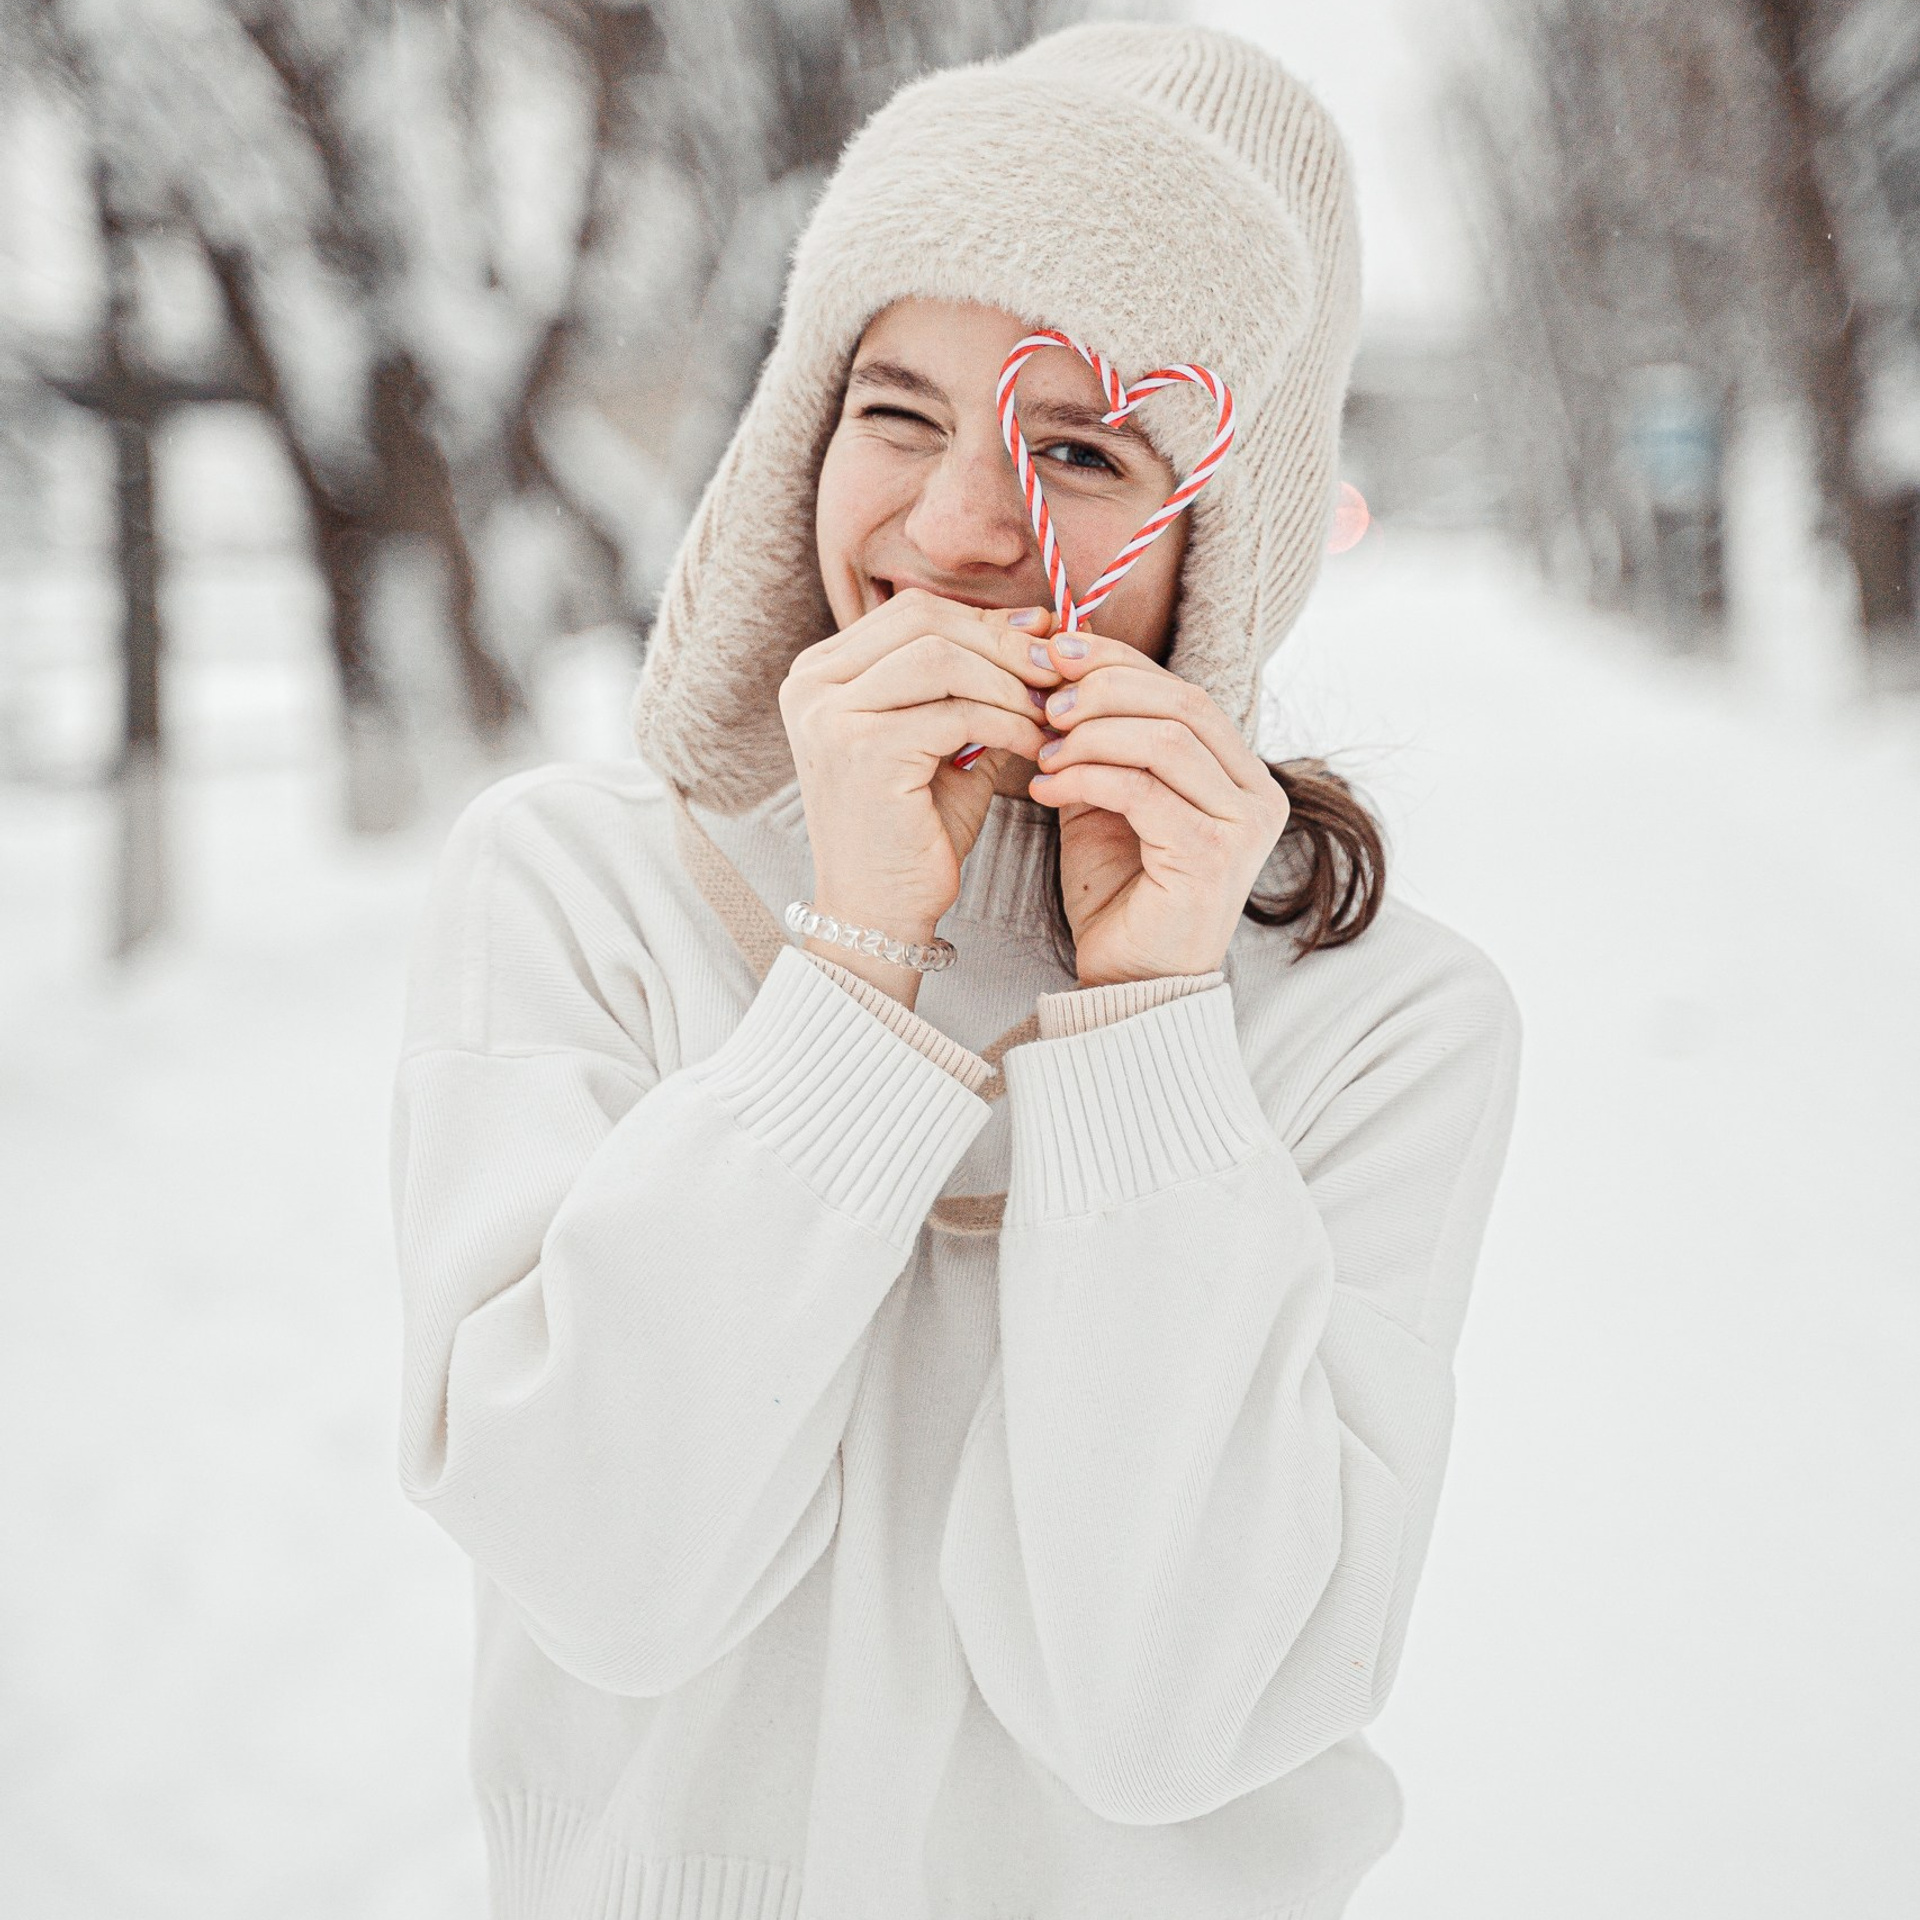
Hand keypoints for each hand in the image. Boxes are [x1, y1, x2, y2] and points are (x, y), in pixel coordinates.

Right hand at [779, 589, 1060, 1003]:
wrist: (878, 913)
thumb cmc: (912, 828)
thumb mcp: (943, 737)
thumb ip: (976, 680)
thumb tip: (1040, 622)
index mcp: (820, 673)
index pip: (911, 612)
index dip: (985, 619)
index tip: (1044, 638)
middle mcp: (810, 685)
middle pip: (924, 619)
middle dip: (1002, 641)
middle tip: (1058, 670)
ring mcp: (829, 715)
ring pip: (942, 656)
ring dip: (1008, 681)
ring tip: (1047, 713)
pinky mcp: (862, 750)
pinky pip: (955, 711)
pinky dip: (1006, 721)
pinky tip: (1031, 744)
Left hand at [1026, 633, 1290, 985]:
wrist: (1128, 984)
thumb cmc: (1120, 896)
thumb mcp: (1106, 801)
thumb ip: (1099, 743)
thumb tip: (1057, 669)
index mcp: (1240, 774)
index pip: (1182, 692)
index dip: (1118, 662)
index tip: (1054, 652)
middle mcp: (1257, 794)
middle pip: (1180, 702)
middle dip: (1102, 689)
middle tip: (1042, 698)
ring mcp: (1243, 826)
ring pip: (1165, 740)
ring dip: (1091, 735)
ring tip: (1041, 749)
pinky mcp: (1213, 858)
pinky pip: (1143, 791)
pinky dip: (1086, 777)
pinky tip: (1044, 788)